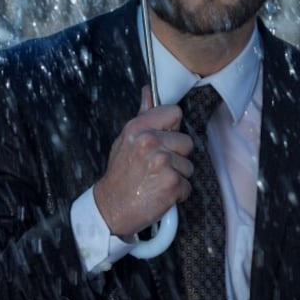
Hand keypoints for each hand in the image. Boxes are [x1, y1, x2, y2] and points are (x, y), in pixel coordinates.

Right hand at [93, 86, 194, 237]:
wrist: (111, 208)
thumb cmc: (120, 174)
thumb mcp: (125, 140)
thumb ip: (143, 116)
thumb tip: (149, 91)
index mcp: (139, 128)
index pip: (175, 112)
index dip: (172, 127)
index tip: (163, 139)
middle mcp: (151, 142)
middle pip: (186, 142)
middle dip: (176, 156)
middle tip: (157, 167)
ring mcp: (163, 163)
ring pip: (189, 166)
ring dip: (177, 176)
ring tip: (157, 181)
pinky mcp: (172, 184)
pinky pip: (188, 185)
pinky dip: (177, 193)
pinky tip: (160, 193)